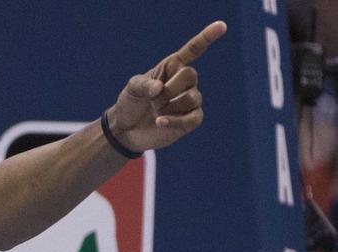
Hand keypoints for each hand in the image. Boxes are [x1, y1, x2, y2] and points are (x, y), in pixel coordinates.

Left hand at [106, 21, 226, 153]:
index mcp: (172, 67)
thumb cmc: (131, 103)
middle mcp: (185, 81)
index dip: (207, 38)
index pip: (193, 50)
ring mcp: (191, 100)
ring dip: (169, 106)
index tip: (221, 26)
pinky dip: (175, 121)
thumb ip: (143, 85)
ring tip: (156, 111)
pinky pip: (193, 118)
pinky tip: (160, 121)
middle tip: (154, 100)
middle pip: (191, 75)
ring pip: (192, 97)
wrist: (127, 129)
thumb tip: (159, 88)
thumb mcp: (131, 89)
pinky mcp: (191, 119)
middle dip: (169, 89)